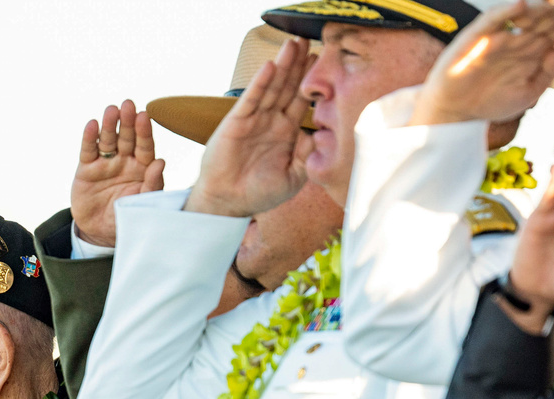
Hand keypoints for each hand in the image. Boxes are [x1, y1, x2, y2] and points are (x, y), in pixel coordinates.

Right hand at [71, 100, 165, 246]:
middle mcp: (125, 161)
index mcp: (142, 168)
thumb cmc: (128, 218)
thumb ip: (152, 184)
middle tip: (128, 105)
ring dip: (109, 125)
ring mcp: (105, 163)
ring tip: (111, 110)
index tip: (144, 116)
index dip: (145, 132)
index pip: (145, 146)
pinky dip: (90, 137)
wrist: (100, 234)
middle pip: (127, 138)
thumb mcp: (143, 205)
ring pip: (108, 140)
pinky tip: (93, 125)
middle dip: (128, 121)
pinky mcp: (86, 169)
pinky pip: (88, 150)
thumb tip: (160, 162)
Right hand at [185, 38, 312, 216]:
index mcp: (286, 133)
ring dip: (281, 65)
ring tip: (291, 44)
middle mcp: (271, 121)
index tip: (323, 61)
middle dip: (297, 64)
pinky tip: (270, 67)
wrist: (229, 203)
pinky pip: (251, 99)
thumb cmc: (260, 193)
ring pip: (271, 87)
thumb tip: (323, 133)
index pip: (301, 101)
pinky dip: (260, 83)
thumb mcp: (294, 176)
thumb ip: (309, 155)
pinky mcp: (237, 122)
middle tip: (308, 39)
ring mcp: (254, 119)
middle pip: (287, 87)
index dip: (311, 82)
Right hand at [409, 0, 553, 126]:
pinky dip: (505, 13)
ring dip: (541, 6)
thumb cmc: (488, 103)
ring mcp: (497, 37)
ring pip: (523, 16)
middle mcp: (516, 40)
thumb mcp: (527, 93)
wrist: (454, 113)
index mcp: (530, 52)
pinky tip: (521, 6)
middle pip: (544, 18)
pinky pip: (491, 22)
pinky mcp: (475, 39)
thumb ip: (547, 74)